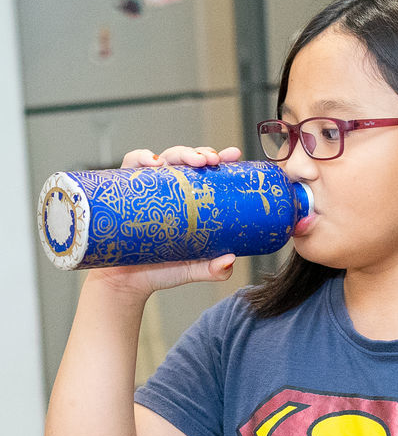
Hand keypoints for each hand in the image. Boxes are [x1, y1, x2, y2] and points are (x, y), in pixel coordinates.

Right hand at [89, 143, 243, 297]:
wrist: (127, 282)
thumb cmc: (161, 271)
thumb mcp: (194, 270)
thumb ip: (215, 270)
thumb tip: (230, 261)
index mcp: (190, 204)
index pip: (207, 175)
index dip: (221, 160)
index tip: (234, 155)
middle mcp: (169, 191)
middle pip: (187, 161)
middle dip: (201, 154)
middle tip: (212, 160)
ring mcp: (148, 189)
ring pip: (164, 157)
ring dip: (179, 153)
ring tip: (192, 160)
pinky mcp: (125, 189)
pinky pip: (131, 165)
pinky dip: (141, 157)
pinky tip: (153, 162)